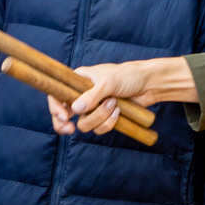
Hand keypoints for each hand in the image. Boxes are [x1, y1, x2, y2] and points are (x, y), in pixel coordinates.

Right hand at [51, 58, 192, 135]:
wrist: (149, 85)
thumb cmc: (129, 75)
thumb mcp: (109, 82)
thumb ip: (91, 96)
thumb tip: (74, 110)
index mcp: (78, 80)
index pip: (57, 94)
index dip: (55, 107)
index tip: (64, 117)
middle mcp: (82, 95)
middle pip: (64, 115)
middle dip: (66, 124)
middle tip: (70, 129)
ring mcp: (94, 108)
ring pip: (84, 124)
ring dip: (99, 118)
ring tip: (114, 105)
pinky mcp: (104, 118)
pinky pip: (99, 129)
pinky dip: (109, 124)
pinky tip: (119, 113)